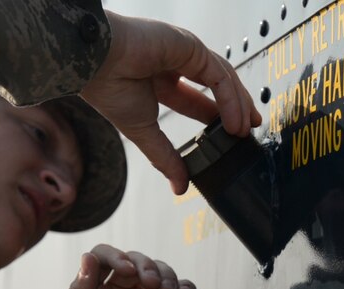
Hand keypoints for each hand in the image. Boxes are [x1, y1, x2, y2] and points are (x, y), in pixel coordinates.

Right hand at [80, 11, 261, 194]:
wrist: (95, 63)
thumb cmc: (107, 87)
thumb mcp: (142, 131)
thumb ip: (165, 158)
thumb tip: (179, 187)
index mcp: (159, 81)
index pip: (197, 100)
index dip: (218, 117)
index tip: (232, 136)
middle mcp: (174, 65)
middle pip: (217, 86)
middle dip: (236, 109)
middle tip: (248, 130)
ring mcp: (184, 52)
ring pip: (223, 77)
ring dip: (238, 105)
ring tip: (245, 129)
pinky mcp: (191, 46)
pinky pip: (218, 74)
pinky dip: (230, 98)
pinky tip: (234, 119)